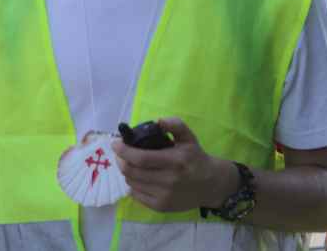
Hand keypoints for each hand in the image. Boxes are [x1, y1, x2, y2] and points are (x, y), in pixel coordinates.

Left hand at [112, 117, 236, 212]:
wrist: (211, 185)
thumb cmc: (196, 158)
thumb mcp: (189, 138)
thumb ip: (175, 125)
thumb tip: (158, 121)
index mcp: (175, 161)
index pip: (141, 158)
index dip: (123, 151)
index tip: (115, 143)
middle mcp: (169, 180)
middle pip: (132, 171)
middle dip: (121, 160)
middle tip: (120, 154)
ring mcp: (165, 196)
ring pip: (132, 183)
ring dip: (126, 172)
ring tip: (130, 164)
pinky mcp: (161, 207)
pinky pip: (137, 195)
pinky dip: (133, 185)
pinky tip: (138, 178)